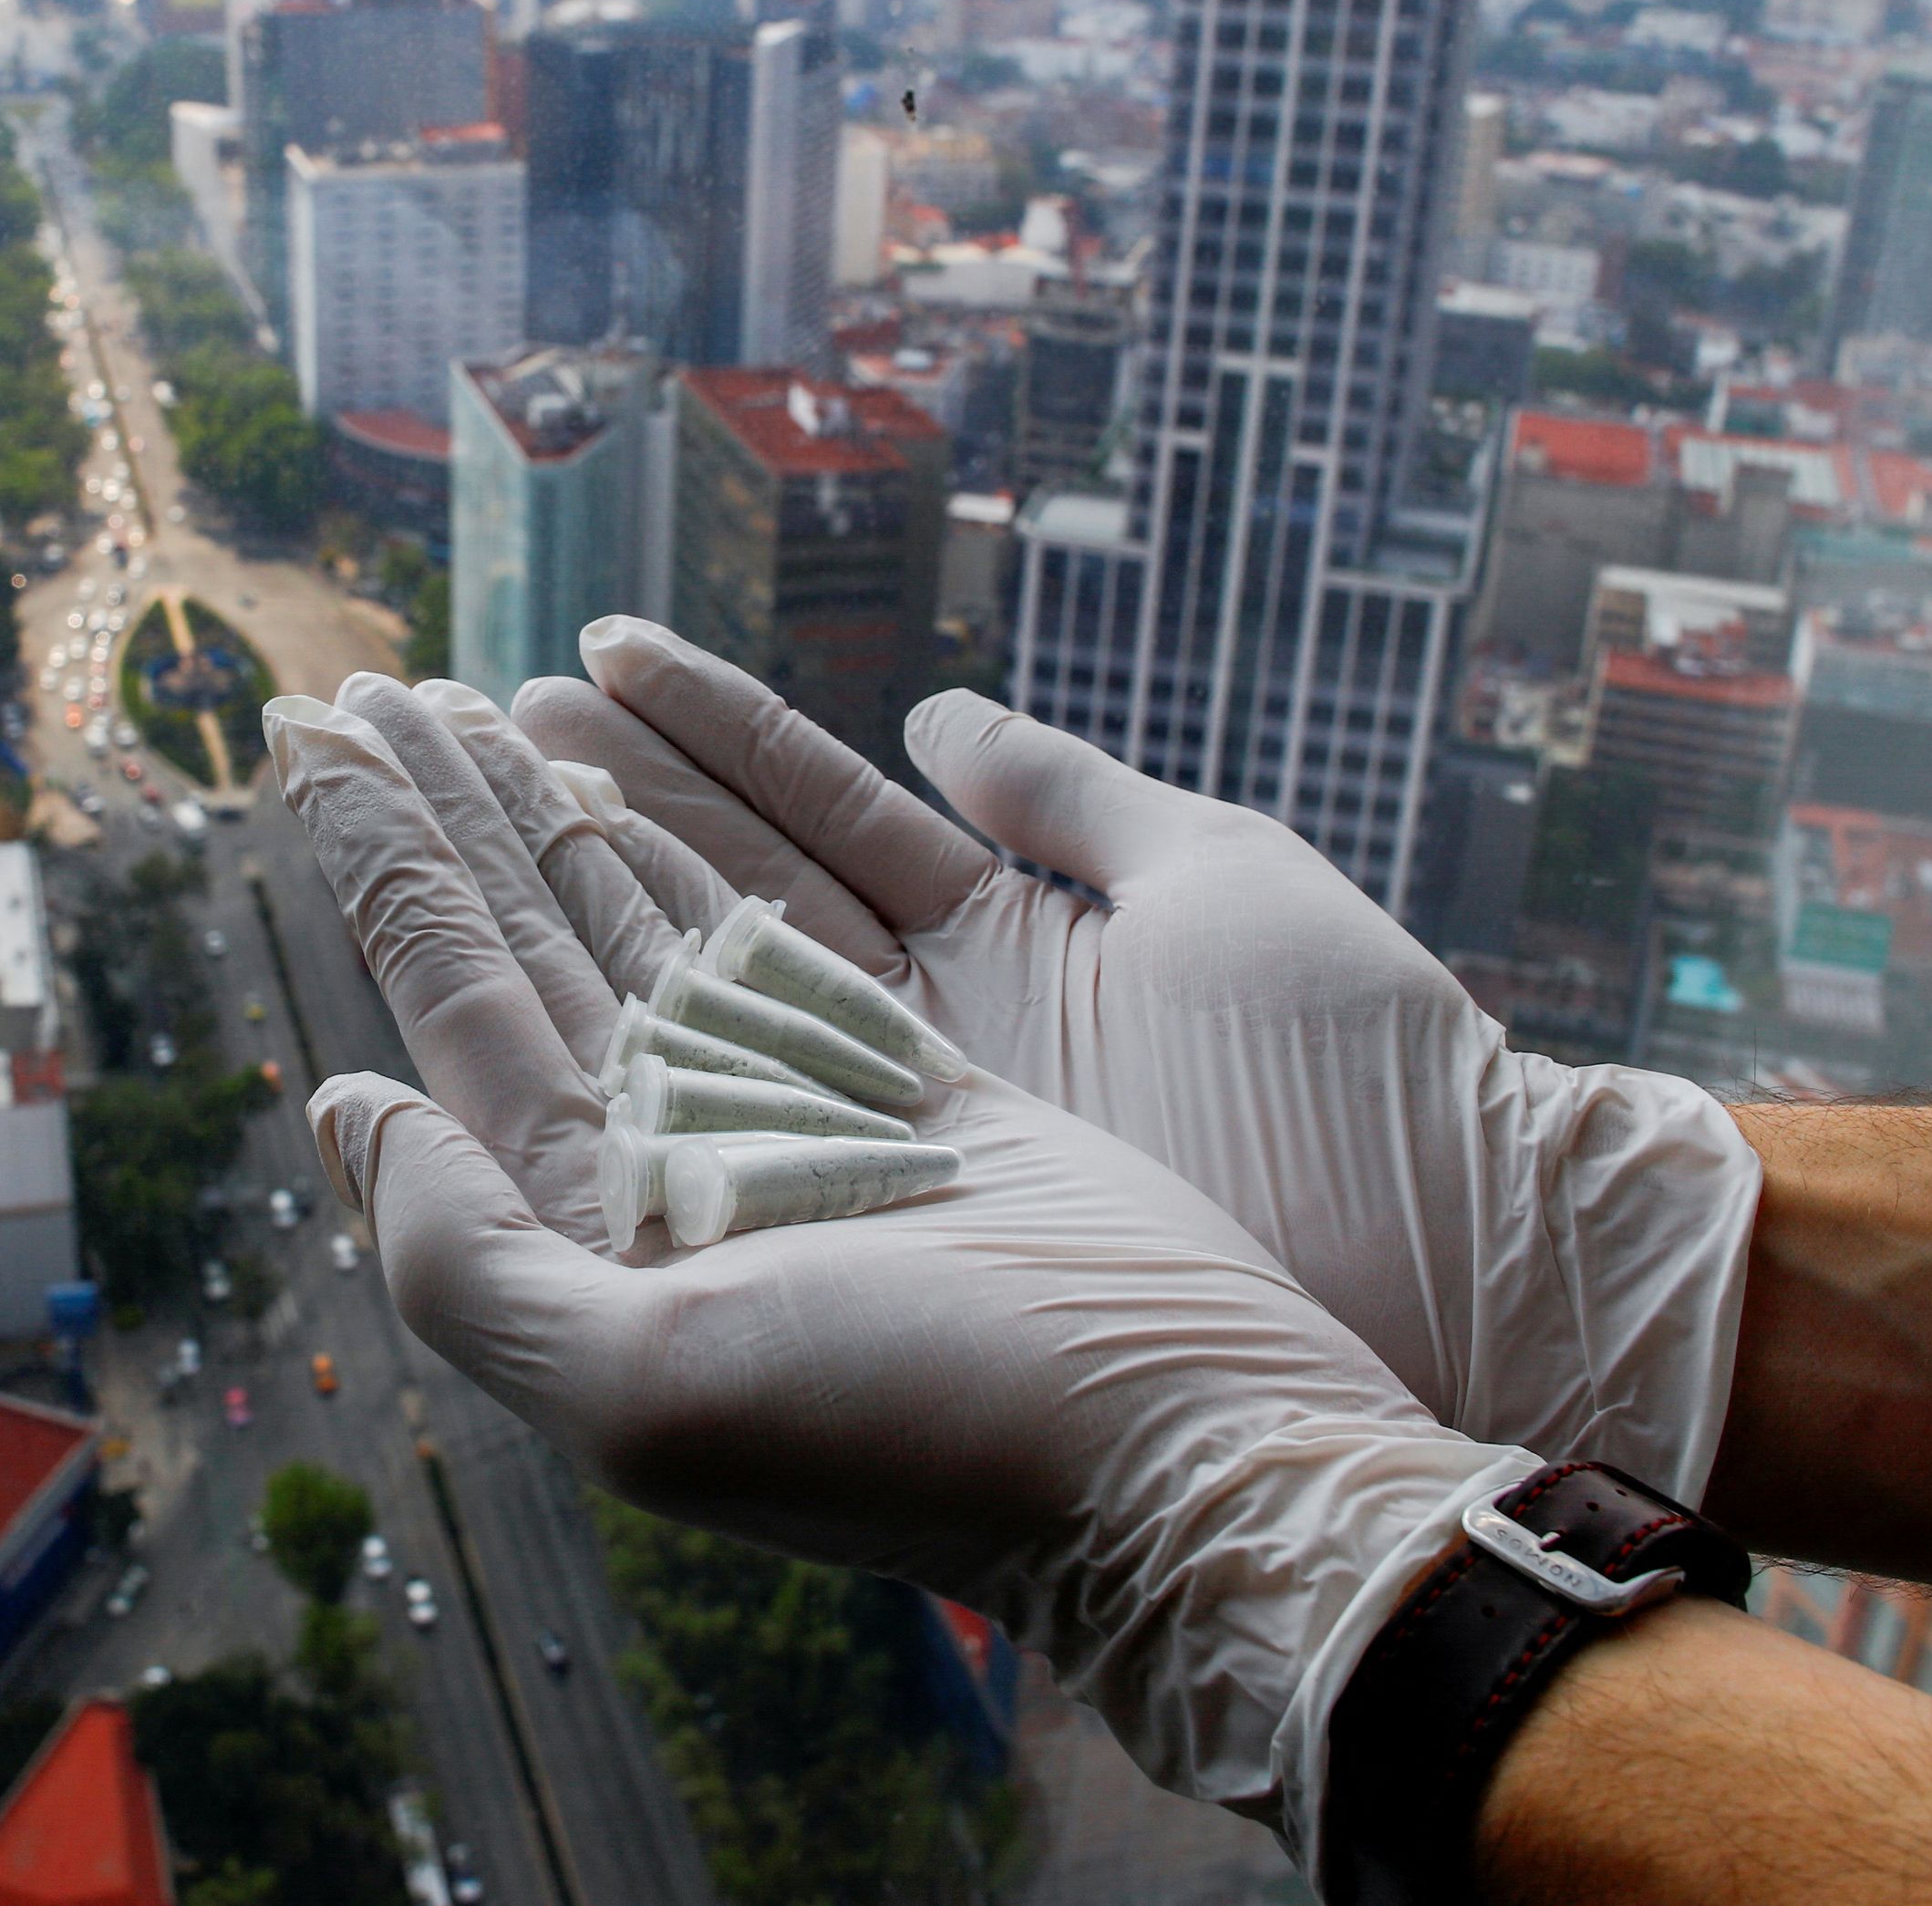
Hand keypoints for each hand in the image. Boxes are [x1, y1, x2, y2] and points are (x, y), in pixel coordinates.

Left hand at [265, 684, 1525, 1861]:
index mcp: (593, 1232)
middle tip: (364, 686)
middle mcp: (671, 1171)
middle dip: (441, 813)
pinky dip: (697, 854)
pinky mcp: (904, 1088)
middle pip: (524, 943)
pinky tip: (625, 792)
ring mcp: (783, 1122)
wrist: (1183, 1451)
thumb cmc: (923, 1435)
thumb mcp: (651, 1389)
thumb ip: (472, 1268)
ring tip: (468, 701)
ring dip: (547, 813)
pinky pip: (767, 939)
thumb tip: (346, 1111)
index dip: (375, 862)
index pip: (453, 1003)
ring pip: (634, 924)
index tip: (305, 742)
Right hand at [501, 618, 1761, 1500]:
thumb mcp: (1228, 883)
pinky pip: (761, 1135)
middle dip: (594, 805)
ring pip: (712, 1002)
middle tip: (460, 726)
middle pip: (726, 891)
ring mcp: (914, 1131)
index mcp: (1008, 922)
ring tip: (461, 813)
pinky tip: (542, 1009)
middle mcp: (936, 1023)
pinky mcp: (925, 1229)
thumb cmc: (1376, 1073)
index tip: (586, 654)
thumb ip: (1073, 798)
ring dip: (589, 909)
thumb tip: (936, 716)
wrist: (1472, 1278)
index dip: (700, 729)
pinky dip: (656, 1070)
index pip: (812, 805)